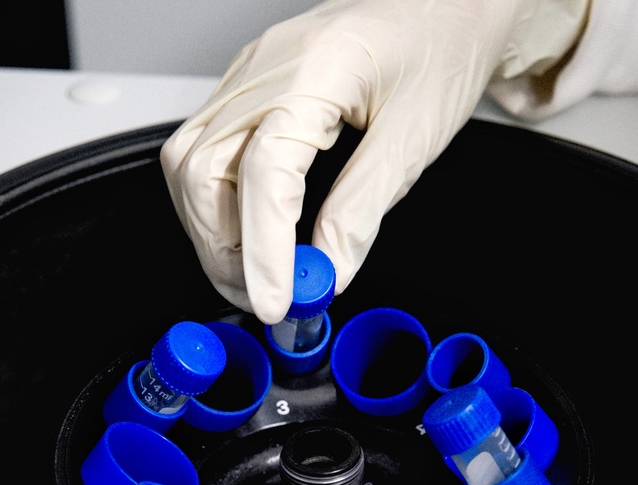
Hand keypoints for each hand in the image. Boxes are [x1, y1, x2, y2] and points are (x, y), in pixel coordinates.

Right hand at [161, 0, 586, 323]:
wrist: (448, 4)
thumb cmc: (441, 48)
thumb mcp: (414, 139)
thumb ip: (362, 211)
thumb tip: (326, 272)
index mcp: (316, 69)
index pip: (264, 170)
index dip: (263, 247)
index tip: (276, 301)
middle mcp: (268, 66)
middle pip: (201, 168)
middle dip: (222, 246)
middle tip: (263, 296)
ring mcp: (251, 72)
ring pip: (189, 161)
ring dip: (211, 229)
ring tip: (253, 271)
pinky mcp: (250, 84)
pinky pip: (204, 146)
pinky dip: (216, 200)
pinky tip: (248, 227)